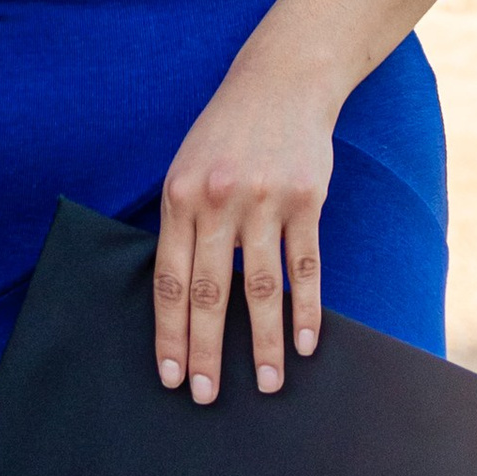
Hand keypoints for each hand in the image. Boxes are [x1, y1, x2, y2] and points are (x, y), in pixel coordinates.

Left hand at [154, 51, 339, 404]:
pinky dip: (307, 308)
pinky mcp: (306, 199)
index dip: (170, 333)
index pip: (169, 280)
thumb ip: (181, 224)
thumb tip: (176, 295)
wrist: (280, 80)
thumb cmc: (225, 132)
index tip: (171, 374)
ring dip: (266, 343)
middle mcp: (219, 201)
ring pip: (262, 288)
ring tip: (270, 384)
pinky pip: (305, 265)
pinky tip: (307, 342)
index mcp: (180, 197)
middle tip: (207, 395)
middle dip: (207, 351)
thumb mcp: (186, 168)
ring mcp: (264, 200)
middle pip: (210, 292)